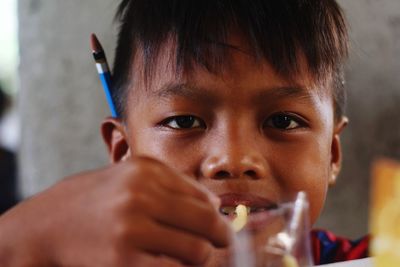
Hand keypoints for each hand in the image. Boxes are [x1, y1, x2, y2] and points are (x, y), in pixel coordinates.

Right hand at [0, 156, 230, 265]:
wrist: (48, 223)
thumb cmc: (98, 198)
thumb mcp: (132, 178)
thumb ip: (174, 186)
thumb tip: (215, 205)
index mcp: (146, 170)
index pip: (203, 197)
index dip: (218, 215)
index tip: (221, 226)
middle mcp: (140, 195)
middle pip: (207, 222)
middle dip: (222, 236)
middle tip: (224, 243)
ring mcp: (131, 228)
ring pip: (195, 251)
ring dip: (202, 257)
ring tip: (196, 257)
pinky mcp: (122, 260)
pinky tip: (172, 264)